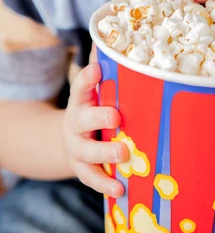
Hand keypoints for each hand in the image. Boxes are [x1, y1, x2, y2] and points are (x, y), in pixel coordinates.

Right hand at [63, 62, 128, 196]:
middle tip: (116, 117)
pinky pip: (92, 177)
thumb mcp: (97, 91)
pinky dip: (105, 184)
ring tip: (123, 154)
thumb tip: (121, 44)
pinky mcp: (82, 168)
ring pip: (86, 151)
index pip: (81, 85)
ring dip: (104, 153)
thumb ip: (108, 69)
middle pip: (82, 120)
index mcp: (82, 99)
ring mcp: (77, 147)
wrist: (72, 140)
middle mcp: (76, 122)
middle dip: (98, 118)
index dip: (87, 77)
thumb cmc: (95, 108)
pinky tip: (120, 189)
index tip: (96, 69)